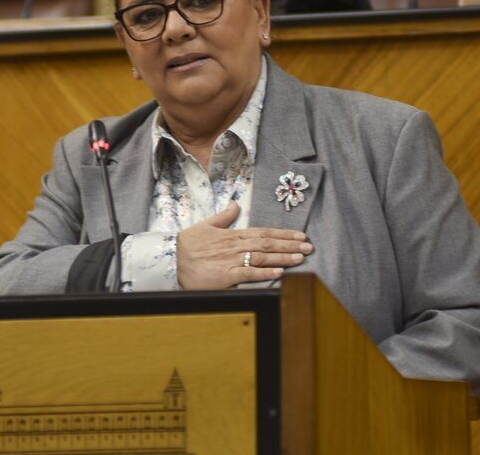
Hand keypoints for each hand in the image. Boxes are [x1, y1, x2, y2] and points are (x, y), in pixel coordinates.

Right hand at [177, 201, 312, 289]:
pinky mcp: (226, 276)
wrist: (170, 260)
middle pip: (268, 244)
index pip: (264, 232)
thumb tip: (236, 203)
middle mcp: (235, 246)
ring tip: (300, 257)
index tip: (300, 236)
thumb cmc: (187, 245)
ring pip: (262, 257)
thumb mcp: (205, 226)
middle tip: (308, 247)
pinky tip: (280, 272)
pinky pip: (248, 273)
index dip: (283, 234)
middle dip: (290, 245)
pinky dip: (265, 273)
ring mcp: (231, 261)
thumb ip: (224, 216)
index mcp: (233, 235)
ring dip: (283, 257)